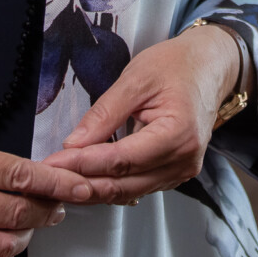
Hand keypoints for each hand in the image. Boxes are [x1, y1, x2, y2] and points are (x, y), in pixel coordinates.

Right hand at [0, 125, 88, 256]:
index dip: (56, 182)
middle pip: (18, 212)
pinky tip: (3, 251)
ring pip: (2, 244)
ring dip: (26, 238)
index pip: (20, 174)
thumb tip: (17, 174)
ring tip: (31, 228)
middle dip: (48, 210)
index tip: (77, 185)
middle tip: (60, 206)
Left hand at [40, 24, 241, 204]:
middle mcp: (184, 160)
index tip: (53, 162)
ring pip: (129, 191)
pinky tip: (88, 178)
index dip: (84, 164)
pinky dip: (112, 184)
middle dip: (83, 182)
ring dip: (94, 188)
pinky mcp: (175, 172)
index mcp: (178, 133)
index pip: (122, 159)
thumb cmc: (177, 65)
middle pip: (125, 184)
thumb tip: (73, 143)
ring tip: (61, 179)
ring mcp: (182, 170)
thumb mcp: (136, 78)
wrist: (209, 66)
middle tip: (48, 177)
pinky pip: (138, 186)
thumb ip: (104, 113)